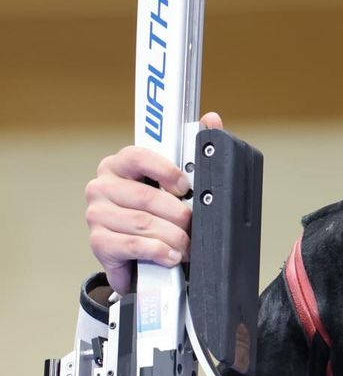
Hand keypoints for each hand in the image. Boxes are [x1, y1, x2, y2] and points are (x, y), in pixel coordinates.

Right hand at [85, 111, 223, 293]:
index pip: (138, 156)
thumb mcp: (175, 180)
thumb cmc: (158, 209)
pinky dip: (158, 252)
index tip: (185, 186)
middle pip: (146, 198)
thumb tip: (212, 119)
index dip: (165, 170)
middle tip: (193, 225)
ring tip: (187, 245)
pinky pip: (132, 246)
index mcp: (120, 164)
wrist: (141, 250)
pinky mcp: (99, 242)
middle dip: (178, 215)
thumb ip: (194, 150)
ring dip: (173, 238)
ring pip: (142, 224)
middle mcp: (103, 186)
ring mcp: (97, 214)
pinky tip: (171, 256)